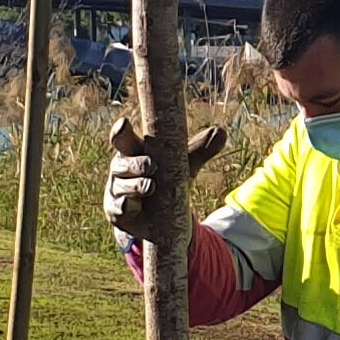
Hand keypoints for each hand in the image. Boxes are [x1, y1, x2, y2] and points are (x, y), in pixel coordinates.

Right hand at [105, 116, 226, 245]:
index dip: (121, 131)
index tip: (125, 123)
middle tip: (152, 165)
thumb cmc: (167, 180)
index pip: (123, 138)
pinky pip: (118, 208)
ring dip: (134, 186)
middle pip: (121, 162)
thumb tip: (221, 131)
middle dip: (134, 163)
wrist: (159, 217)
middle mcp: (121, 170)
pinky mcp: (117, 212)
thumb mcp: (184, 165)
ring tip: (150, 186)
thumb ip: (200, 150)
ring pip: (120, 186)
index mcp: (134, 151)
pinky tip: (133, 205)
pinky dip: (126, 206)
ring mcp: (117, 191)